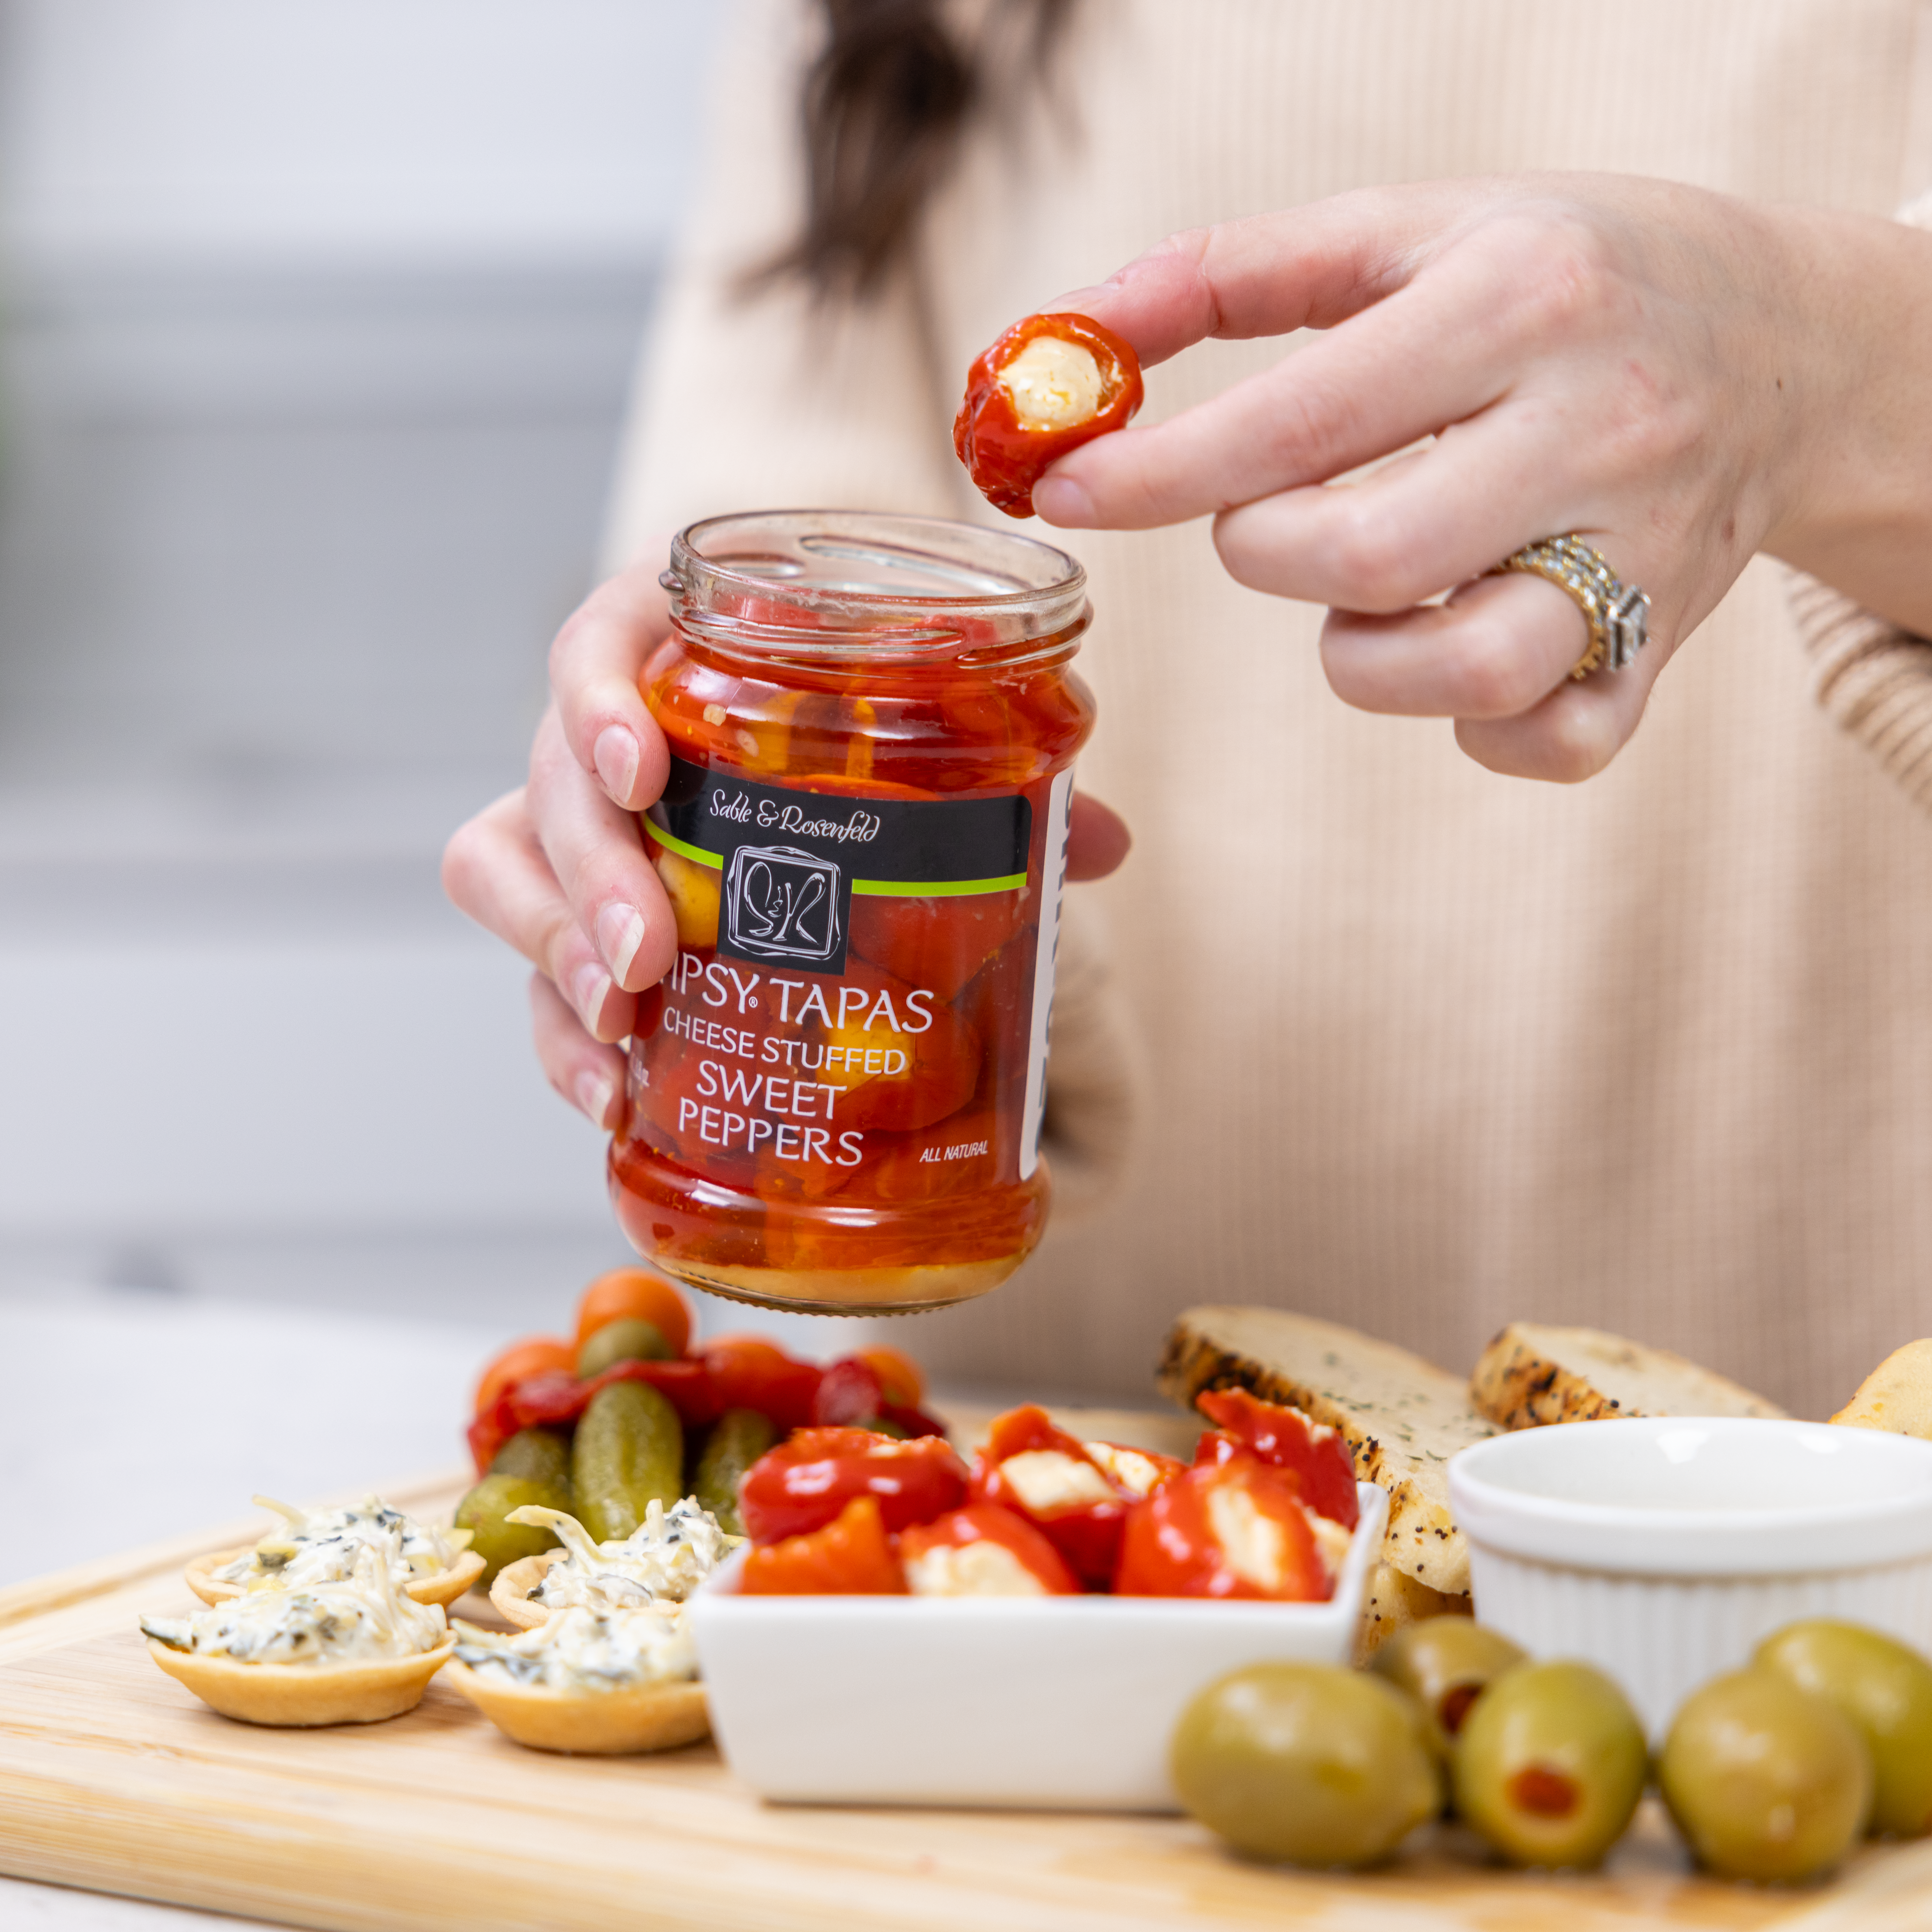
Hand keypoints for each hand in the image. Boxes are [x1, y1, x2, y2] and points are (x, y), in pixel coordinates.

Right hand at [443, 555, 1131, 1126]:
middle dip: (588, 876)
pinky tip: (612, 1092)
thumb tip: (1106, 841)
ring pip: (504, 872)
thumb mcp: (914, 741)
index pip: (596, 644)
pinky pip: (534, 971)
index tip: (640, 771)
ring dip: (555, 954)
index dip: (598, 701)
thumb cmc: (847, 730)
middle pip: (546, 783)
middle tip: (650, 955)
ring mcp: (578, 829)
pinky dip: (563, 1039)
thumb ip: (996, 779)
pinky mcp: (571, 917)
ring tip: (620, 1030)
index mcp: (679, 654)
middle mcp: (606, 736)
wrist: (811, 763)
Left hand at [1028, 175, 1931, 779]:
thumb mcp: (1413, 227)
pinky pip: (1554, 741)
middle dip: (1267, 553)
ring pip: (1464, 670)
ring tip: (1365, 590)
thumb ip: (1232, 271)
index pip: (1299, 421)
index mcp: (1524, 300)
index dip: (1155, 474)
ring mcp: (1642, 554)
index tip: (1059, 490)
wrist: (1783, 337)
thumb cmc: (1563, 276)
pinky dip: (1477, 729)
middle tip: (1268, 518)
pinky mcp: (1662, 648)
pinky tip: (1453, 651)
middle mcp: (1597, 428)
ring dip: (1361, 656)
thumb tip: (1066, 336)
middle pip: (1370, 558)